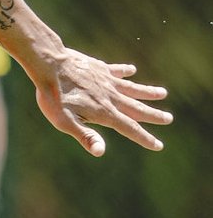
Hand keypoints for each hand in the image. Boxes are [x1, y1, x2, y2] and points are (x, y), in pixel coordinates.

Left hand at [34, 50, 170, 155]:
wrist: (48, 65)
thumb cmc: (53, 96)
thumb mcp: (65, 122)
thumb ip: (85, 136)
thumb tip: (101, 152)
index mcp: (104, 112)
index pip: (130, 128)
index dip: (144, 138)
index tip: (158, 145)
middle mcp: (110, 96)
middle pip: (136, 108)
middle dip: (153, 115)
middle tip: (169, 118)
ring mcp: (106, 80)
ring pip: (132, 88)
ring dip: (147, 92)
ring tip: (163, 93)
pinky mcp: (98, 68)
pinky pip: (116, 70)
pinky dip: (125, 71)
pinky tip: (132, 69)